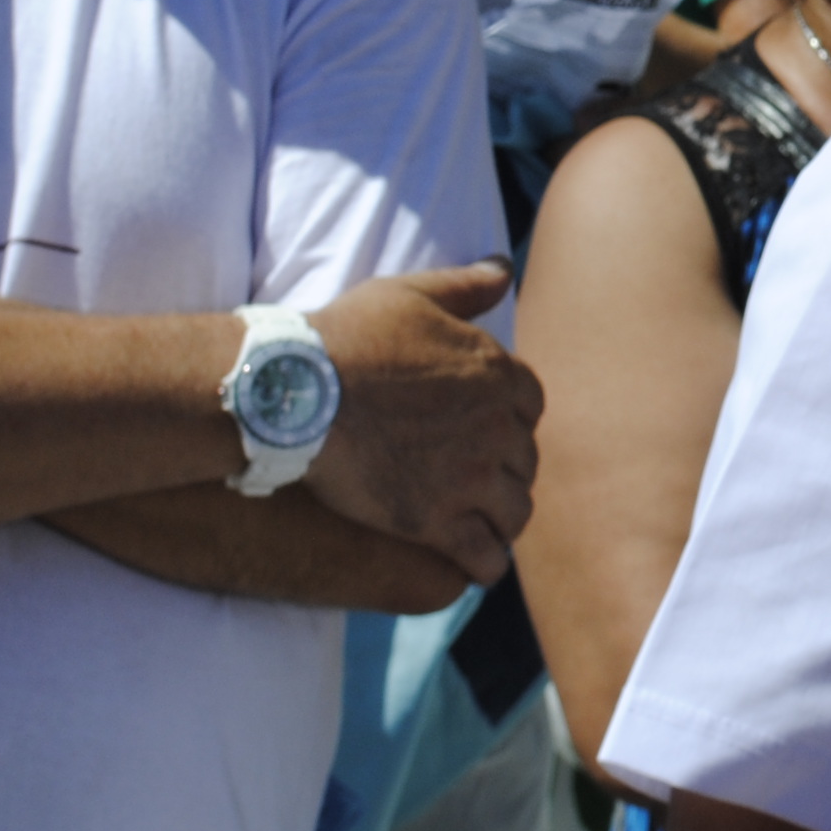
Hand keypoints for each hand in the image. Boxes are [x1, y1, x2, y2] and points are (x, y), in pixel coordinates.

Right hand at [302, 262, 541, 585]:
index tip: (491, 426)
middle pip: (524, 459)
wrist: (299, 392)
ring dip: (504, 516)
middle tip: (482, 477)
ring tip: (485, 522)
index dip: (512, 417)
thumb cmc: (350, 336)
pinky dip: (487, 561)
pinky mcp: (435, 521)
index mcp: (497, 373)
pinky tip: (476, 561)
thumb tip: (504, 269)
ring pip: (515, 510)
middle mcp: (495, 427)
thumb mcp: (411, 294)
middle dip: (507, 467)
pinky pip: (484, 555)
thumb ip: (465, 286)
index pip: (531, 404)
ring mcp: (469, 477)